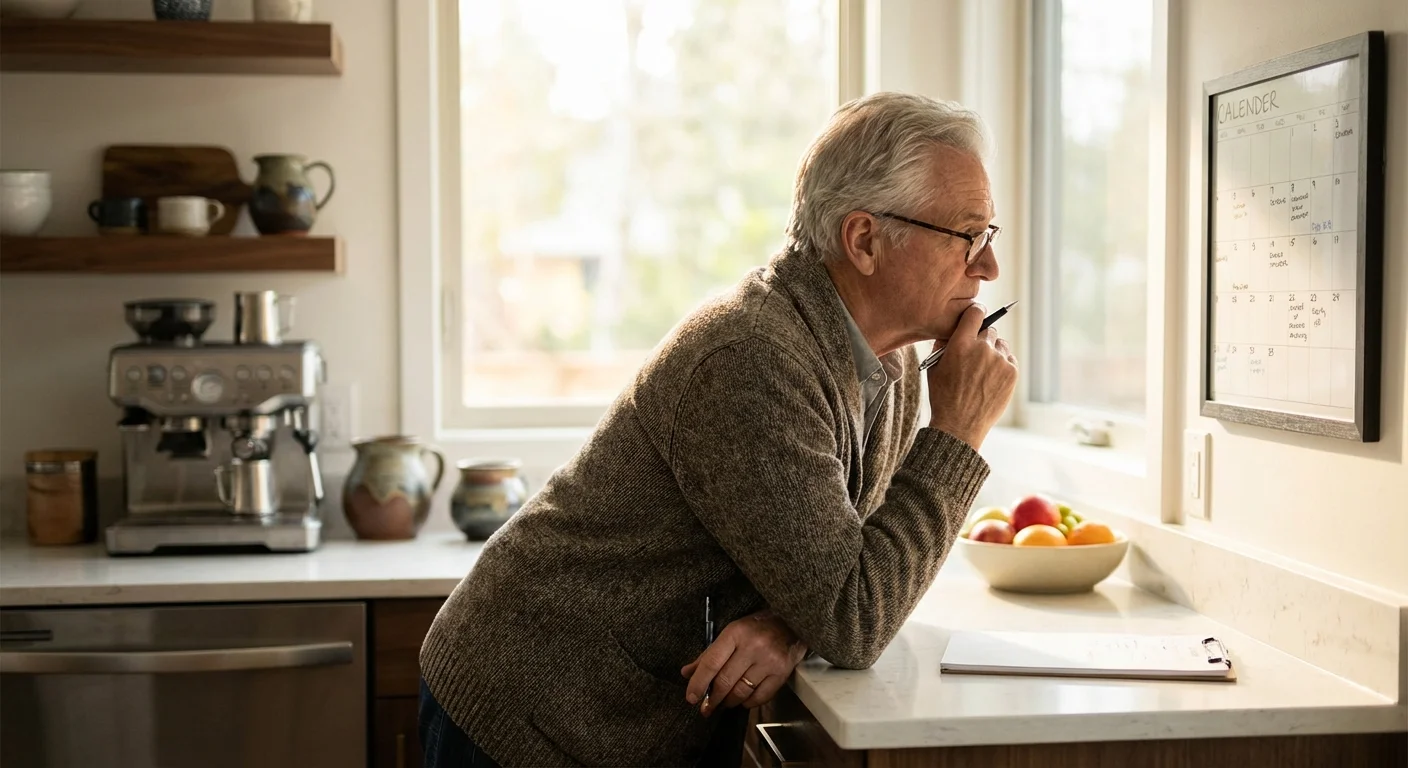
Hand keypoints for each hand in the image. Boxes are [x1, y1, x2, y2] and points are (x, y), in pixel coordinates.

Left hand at [680, 608, 807, 716]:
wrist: (793, 623)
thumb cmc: (758, 627)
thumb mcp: (732, 632)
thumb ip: (710, 654)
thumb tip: (687, 673)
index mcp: (736, 633)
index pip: (711, 663)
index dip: (699, 683)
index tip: (691, 698)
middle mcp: (752, 647)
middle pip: (725, 680)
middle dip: (713, 699)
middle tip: (706, 708)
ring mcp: (769, 661)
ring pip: (741, 691)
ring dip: (729, 702)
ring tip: (724, 703)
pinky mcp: (782, 673)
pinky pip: (760, 697)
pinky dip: (748, 702)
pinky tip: (743, 700)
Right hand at [925, 303, 1017, 449]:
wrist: (959, 425)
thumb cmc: (943, 396)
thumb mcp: (934, 367)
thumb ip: (943, 344)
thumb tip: (953, 329)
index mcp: (961, 343)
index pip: (976, 313)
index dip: (976, 313)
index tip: (976, 316)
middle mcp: (982, 349)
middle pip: (989, 329)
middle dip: (982, 338)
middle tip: (975, 353)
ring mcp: (1000, 361)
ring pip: (1001, 344)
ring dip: (993, 351)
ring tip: (983, 369)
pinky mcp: (1012, 373)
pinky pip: (1009, 358)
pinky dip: (1002, 364)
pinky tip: (990, 378)